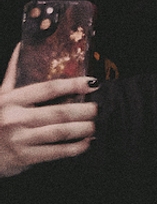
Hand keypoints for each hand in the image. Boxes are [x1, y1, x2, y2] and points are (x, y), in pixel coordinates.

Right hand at [0, 45, 97, 177]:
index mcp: (10, 100)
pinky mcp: (24, 157)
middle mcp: (14, 119)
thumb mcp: (0, 96)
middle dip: (85, 110)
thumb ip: (14, 74)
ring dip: (83, 128)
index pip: (48, 89)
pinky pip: (57, 152)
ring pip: (61, 132)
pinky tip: (86, 143)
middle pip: (59, 112)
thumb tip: (22, 45)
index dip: (73, 85)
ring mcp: (19, 139)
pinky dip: (76, 148)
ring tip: (95, 124)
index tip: (93, 83)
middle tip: (99, 108)